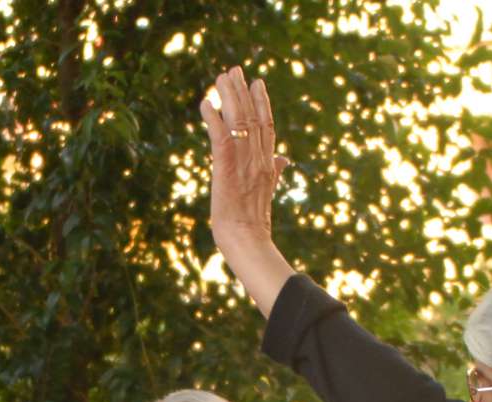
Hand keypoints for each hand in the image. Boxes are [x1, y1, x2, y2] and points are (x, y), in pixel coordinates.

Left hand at [200, 66, 284, 247]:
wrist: (247, 241)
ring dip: (229, 97)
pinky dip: (213, 119)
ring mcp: (244, 162)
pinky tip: (206, 103)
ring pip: (238, 122)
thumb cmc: (254, 223)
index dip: (262, 103)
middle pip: (252, 117)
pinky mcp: (226, 168)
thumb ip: (276, 172)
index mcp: (268, 164)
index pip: (267, 126)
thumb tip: (285, 160)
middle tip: (235, 70)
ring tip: (221, 77)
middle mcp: (258, 159)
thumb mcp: (267, 192)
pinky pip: (220, 137)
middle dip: (243, 92)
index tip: (257, 83)